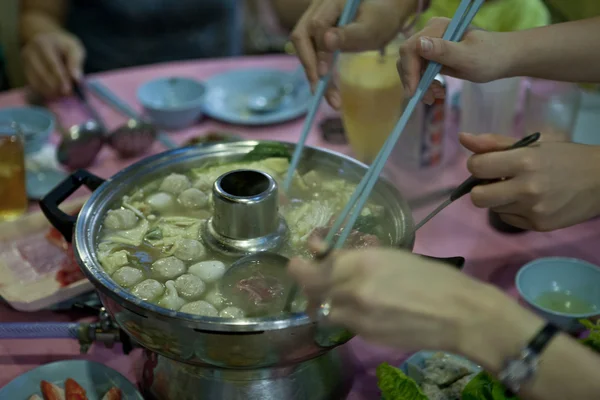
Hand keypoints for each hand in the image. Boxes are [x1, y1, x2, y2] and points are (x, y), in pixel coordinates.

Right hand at [21, 31, 85, 98]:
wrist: (48, 40)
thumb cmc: (64, 46)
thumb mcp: (74, 48)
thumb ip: (75, 62)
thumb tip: (76, 79)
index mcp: (43, 43)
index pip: (52, 63)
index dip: (60, 78)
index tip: (69, 90)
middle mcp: (30, 51)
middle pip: (42, 72)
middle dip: (55, 86)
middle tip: (66, 95)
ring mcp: (25, 61)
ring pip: (35, 79)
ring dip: (48, 90)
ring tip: (61, 96)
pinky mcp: (24, 69)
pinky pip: (32, 83)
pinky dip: (42, 91)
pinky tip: (52, 95)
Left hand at [288, 246, 489, 352]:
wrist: (459, 314)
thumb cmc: (431, 277)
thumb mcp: (390, 256)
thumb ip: (354, 258)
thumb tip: (326, 255)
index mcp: (363, 262)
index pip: (313, 267)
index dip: (301, 264)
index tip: (304, 259)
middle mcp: (353, 290)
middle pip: (310, 290)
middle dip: (306, 281)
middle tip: (312, 275)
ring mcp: (358, 317)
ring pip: (321, 310)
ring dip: (321, 301)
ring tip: (333, 295)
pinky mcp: (365, 336)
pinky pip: (341, 323)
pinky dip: (341, 315)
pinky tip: (357, 309)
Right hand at [291, 0, 415, 108]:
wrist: (386, 13)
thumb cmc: (382, 19)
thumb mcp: (370, 28)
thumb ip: (349, 35)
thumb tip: (326, 41)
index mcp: (331, 1)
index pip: (316, 26)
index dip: (318, 52)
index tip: (323, 75)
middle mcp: (318, 7)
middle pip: (301, 36)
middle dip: (309, 66)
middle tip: (319, 92)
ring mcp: (315, 18)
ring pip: (303, 46)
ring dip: (312, 71)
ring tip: (328, 95)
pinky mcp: (317, 32)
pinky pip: (311, 50)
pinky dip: (317, 68)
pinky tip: (327, 85)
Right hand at [398, 17, 512, 103]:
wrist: (503, 59)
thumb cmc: (490, 57)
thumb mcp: (468, 57)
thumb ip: (443, 50)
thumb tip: (419, 45)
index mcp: (437, 28)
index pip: (410, 49)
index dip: (409, 71)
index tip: (414, 92)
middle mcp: (430, 33)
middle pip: (408, 58)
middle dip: (414, 80)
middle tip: (428, 98)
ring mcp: (431, 44)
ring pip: (412, 67)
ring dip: (421, 85)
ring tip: (436, 96)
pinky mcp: (433, 54)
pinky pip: (420, 70)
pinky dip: (426, 84)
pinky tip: (437, 91)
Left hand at [463, 133, 599, 230]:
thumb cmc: (564, 158)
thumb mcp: (532, 145)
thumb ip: (494, 143)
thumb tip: (463, 137)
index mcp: (524, 161)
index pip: (476, 167)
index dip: (477, 165)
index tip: (488, 164)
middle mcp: (527, 188)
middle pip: (477, 197)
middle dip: (481, 188)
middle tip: (496, 181)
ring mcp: (533, 210)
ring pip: (493, 208)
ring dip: (499, 199)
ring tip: (520, 188)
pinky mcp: (538, 225)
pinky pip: (508, 219)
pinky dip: (513, 210)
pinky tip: (530, 201)